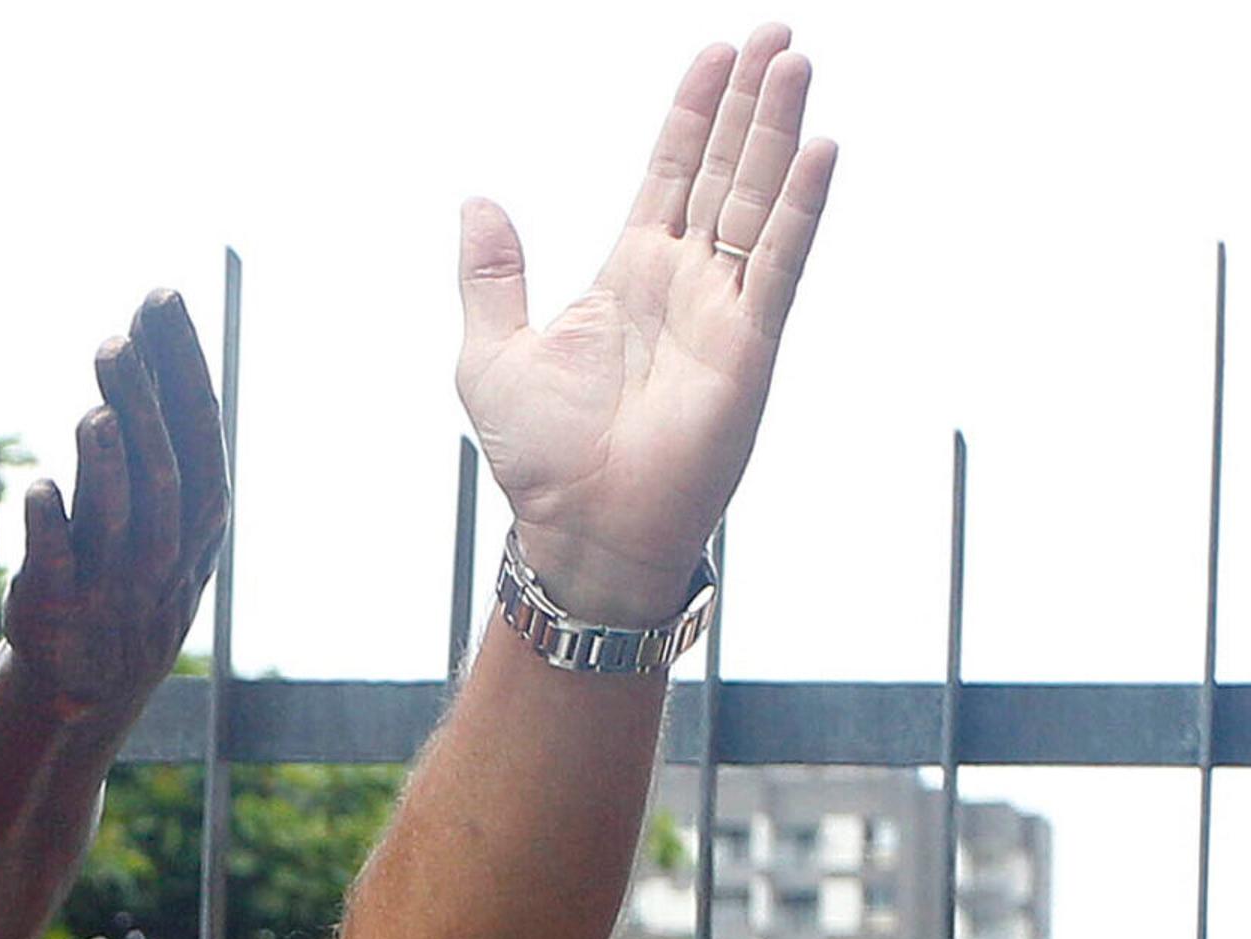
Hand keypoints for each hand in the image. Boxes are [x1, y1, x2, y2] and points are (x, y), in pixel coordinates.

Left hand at [0, 290, 227, 716]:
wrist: (93, 678)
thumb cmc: (131, 564)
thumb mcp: (160, 497)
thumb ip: (155, 417)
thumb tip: (150, 316)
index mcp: (198, 512)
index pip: (198, 425)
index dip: (182, 363)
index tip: (161, 297)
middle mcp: (162, 545)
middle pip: (161, 467)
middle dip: (143, 404)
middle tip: (116, 339)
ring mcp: (113, 580)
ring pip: (118, 516)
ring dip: (106, 462)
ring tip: (93, 409)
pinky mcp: (57, 608)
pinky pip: (58, 566)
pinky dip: (50, 528)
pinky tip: (38, 487)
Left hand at [456, 26, 837, 622]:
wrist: (578, 529)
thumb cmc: (541, 458)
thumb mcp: (491, 351)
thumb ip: (492, 274)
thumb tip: (478, 202)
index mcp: (629, 274)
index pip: (670, 173)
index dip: (693, 114)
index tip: (715, 55)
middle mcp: (684, 281)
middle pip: (726, 170)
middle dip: (751, 103)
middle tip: (778, 35)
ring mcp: (723, 308)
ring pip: (758, 200)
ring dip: (780, 133)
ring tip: (796, 64)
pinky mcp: (749, 344)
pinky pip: (779, 263)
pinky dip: (799, 208)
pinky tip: (820, 151)